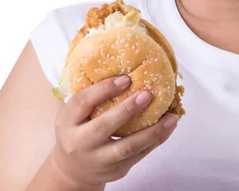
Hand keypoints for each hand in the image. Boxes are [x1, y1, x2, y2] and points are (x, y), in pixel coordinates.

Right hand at [51, 76, 179, 187]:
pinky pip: (140, 154)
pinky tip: (169, 126)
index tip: (125, 78)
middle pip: (103, 127)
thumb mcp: (74, 114)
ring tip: (171, 117)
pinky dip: (157, 139)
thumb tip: (124, 69)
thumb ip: (92, 96)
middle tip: (147, 94)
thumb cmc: (78, 130)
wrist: (73, 170)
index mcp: (67, 122)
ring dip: (152, 131)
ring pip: (127, 147)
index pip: (82, 102)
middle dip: (127, 110)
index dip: (103, 89)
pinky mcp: (116, 169)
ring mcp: (99, 159)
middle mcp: (80, 142)